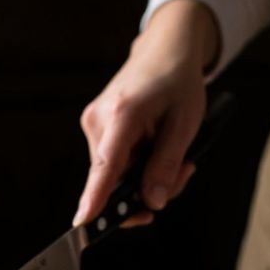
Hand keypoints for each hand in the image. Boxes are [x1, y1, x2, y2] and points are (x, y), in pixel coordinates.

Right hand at [73, 0, 218, 227]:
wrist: (165, 50)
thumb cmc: (178, 81)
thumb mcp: (185, 125)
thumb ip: (166, 166)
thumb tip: (152, 202)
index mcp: (123, 114)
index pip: (106, 165)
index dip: (96, 196)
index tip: (84, 220)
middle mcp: (99, 120)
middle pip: (113, 179)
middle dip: (146, 189)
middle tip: (183, 174)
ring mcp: (93, 123)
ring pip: (114, 174)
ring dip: (144, 178)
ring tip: (174, 159)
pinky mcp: (95, 127)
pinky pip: (113, 162)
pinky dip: (136, 166)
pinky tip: (155, 151)